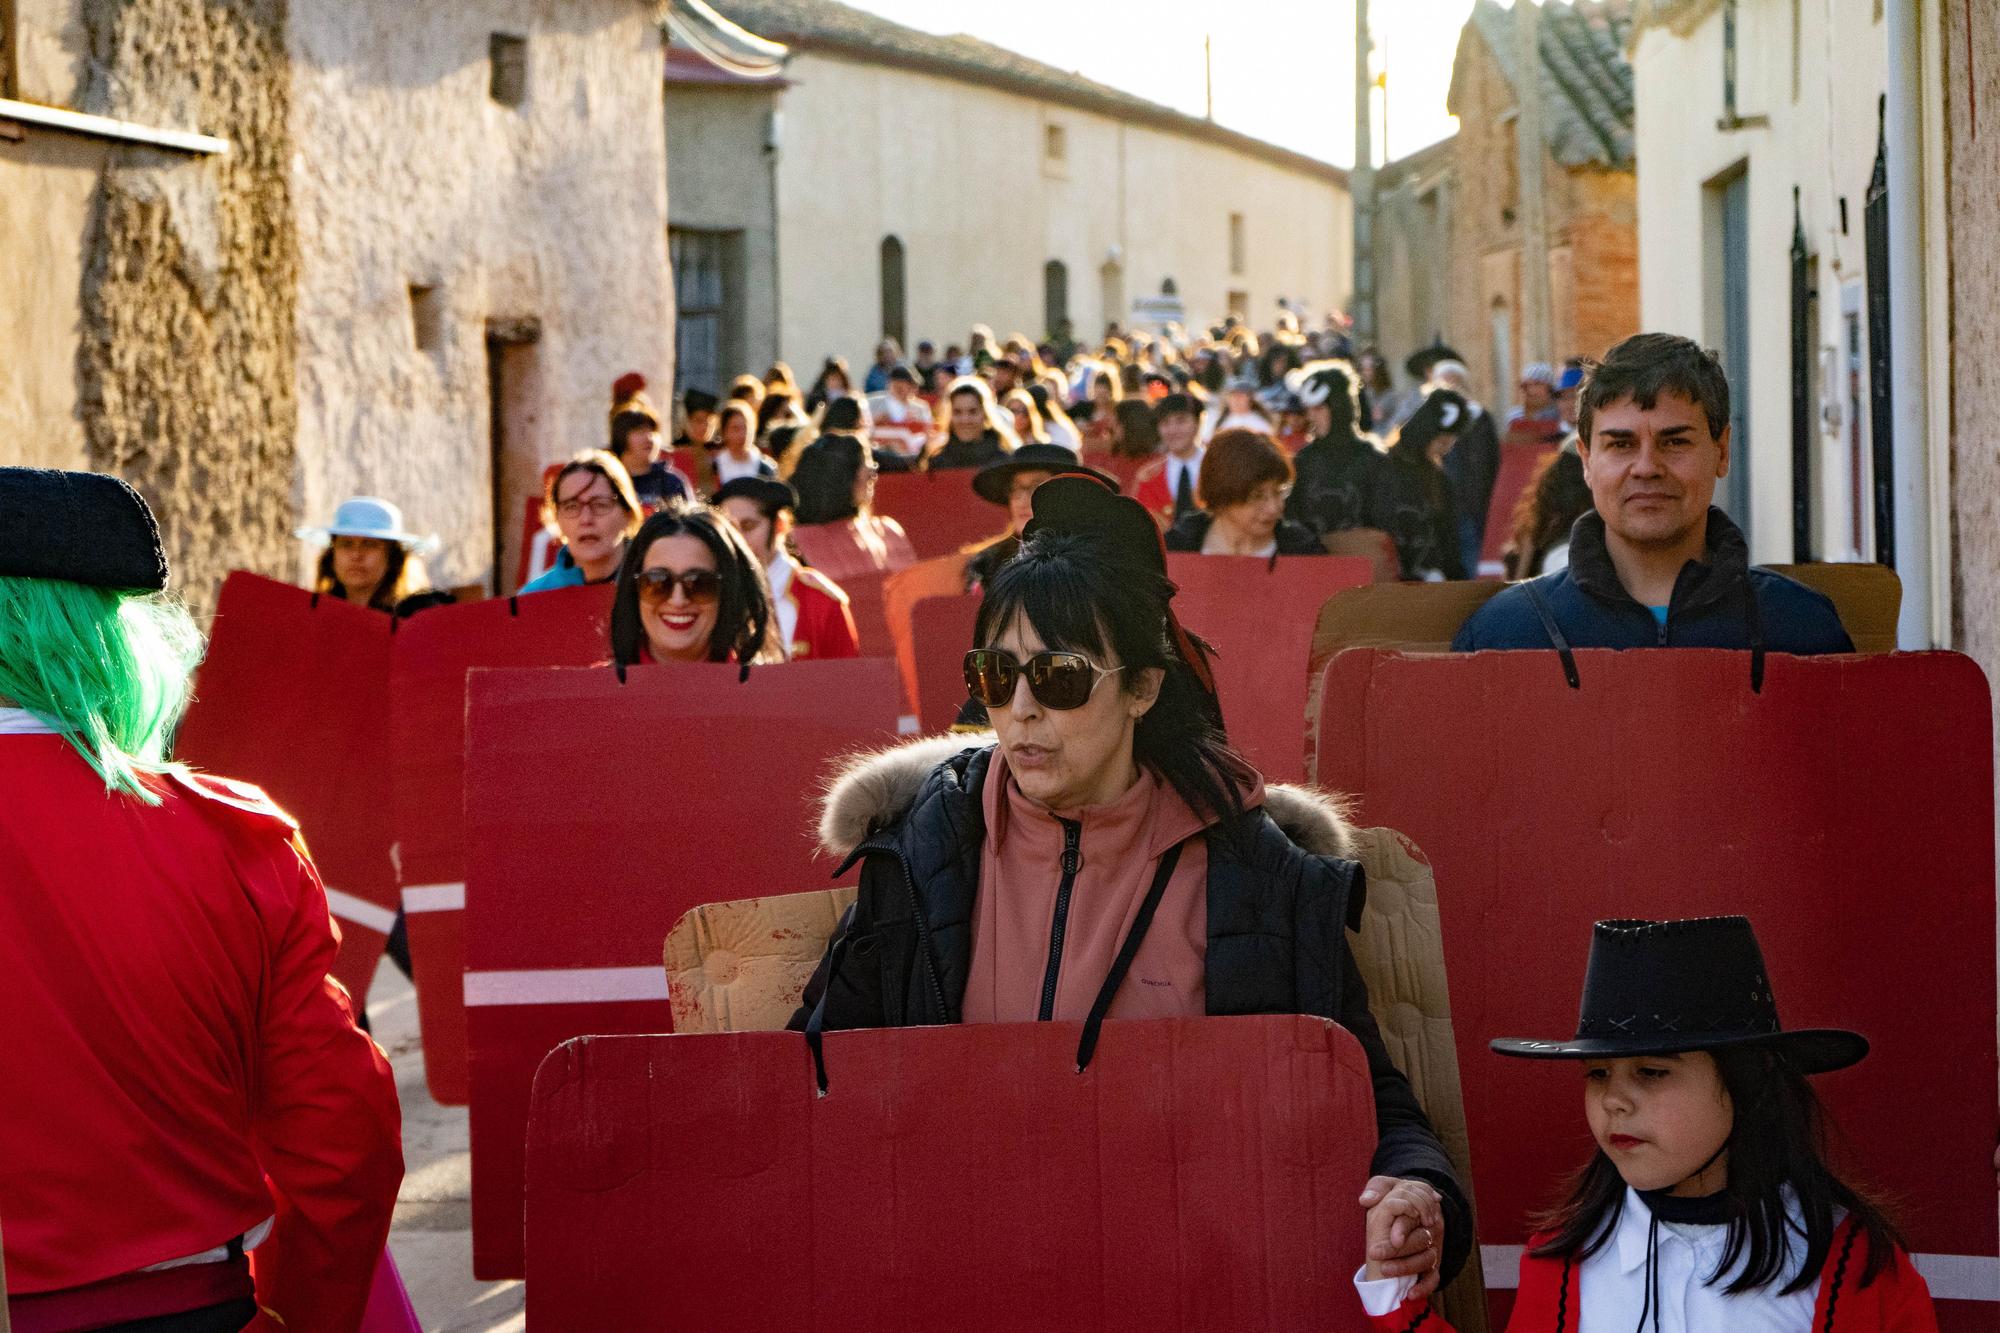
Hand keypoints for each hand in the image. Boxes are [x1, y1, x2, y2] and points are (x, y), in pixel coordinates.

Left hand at [1360, 1175, 1444, 1299]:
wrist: (1412, 1209)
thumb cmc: (1394, 1197)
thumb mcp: (1386, 1185)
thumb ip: (1376, 1188)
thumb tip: (1366, 1199)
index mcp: (1421, 1206)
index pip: (1415, 1217)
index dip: (1403, 1227)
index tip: (1392, 1237)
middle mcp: (1431, 1227)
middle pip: (1420, 1240)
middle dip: (1397, 1249)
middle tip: (1374, 1253)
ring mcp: (1433, 1246)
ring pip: (1426, 1259)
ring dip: (1406, 1267)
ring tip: (1384, 1270)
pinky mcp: (1433, 1264)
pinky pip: (1433, 1278)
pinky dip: (1424, 1287)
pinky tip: (1409, 1294)